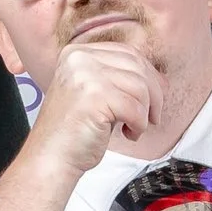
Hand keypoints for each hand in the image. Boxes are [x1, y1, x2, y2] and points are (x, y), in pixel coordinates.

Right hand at [31, 36, 161, 175]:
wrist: (51, 157)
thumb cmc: (75, 131)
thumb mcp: (96, 93)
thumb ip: (119, 79)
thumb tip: (161, 79)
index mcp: (77, 53)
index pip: (128, 53)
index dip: (149, 75)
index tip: (154, 98)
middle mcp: (79, 59)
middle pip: (138, 67)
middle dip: (154, 95)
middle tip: (151, 117)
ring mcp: (85, 76)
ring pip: (140, 87)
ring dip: (145, 112)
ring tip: (133, 128)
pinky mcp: (94, 97)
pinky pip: (136, 108)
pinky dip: (139, 125)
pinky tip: (128, 134)